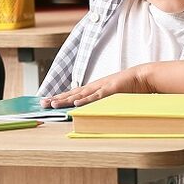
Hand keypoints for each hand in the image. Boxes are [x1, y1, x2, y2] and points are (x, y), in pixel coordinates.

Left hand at [41, 64, 155, 108]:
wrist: (141, 77)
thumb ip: (100, 99)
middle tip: (43, 103)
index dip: (60, 97)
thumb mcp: (110, 94)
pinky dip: (87, 100)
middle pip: (72, 94)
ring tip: (54, 104)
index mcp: (93, 88)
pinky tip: (77, 103)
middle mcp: (94, 87)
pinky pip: (97, 96)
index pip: (73, 94)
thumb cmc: (126, 86)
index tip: (47, 101)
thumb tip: (89, 107)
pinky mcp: (111, 90)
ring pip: (81, 95)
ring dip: (67, 100)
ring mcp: (102, 88)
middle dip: (57, 99)